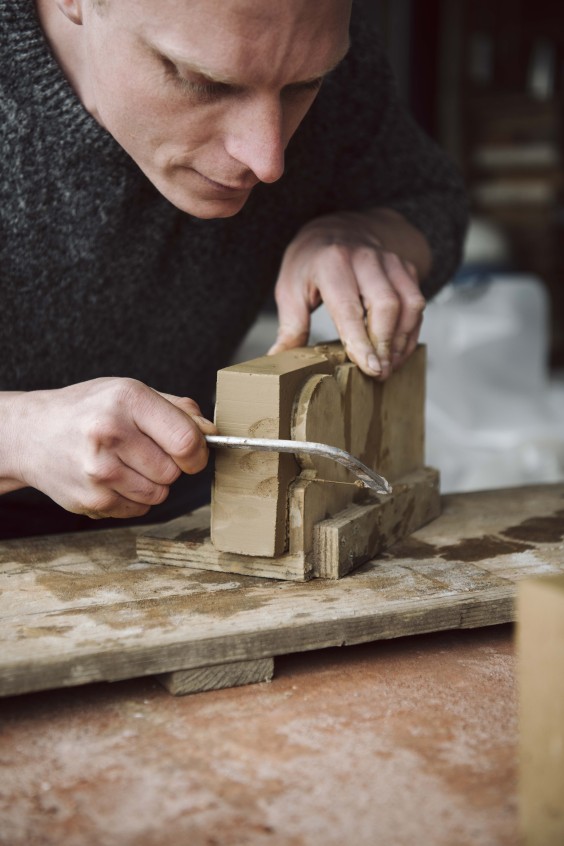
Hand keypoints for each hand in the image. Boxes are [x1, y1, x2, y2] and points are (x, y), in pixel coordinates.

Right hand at [6, 378, 216, 518]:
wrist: (32, 433)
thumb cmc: (88, 409)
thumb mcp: (130, 392)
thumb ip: (177, 409)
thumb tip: (212, 432)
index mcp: (127, 400)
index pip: (186, 441)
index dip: (198, 453)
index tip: (192, 453)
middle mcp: (110, 434)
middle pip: (174, 472)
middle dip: (169, 466)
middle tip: (144, 451)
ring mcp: (98, 471)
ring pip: (158, 494)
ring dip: (151, 483)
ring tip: (125, 463)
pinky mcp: (91, 500)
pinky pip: (138, 510)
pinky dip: (133, 498)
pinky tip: (111, 478)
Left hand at [268, 210, 428, 378]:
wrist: (338, 228)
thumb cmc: (311, 262)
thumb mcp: (290, 287)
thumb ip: (290, 324)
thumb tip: (278, 359)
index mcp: (332, 262)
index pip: (349, 307)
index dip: (361, 340)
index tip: (369, 367)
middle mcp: (365, 258)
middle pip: (386, 306)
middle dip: (385, 344)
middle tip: (379, 374)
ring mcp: (390, 261)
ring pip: (409, 304)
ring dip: (402, 340)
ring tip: (389, 366)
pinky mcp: (406, 269)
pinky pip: (417, 303)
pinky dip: (411, 331)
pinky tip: (398, 352)